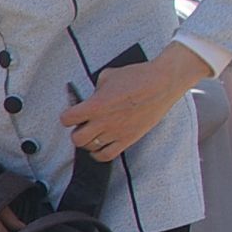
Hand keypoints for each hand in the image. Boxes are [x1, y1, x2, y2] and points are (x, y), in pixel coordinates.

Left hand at [60, 46, 208, 162]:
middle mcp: (104, 122)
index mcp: (96, 105)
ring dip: (88, 141)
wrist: (163, 82)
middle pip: (76, 139)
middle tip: (82, 125)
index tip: (72, 114)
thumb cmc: (138, 76)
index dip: (67, 116)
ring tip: (93, 133)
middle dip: (76, 132)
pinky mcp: (129, 139)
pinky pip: (107, 156)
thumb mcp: (108, 76)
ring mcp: (116, 132)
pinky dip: (99, 154)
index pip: (67, 119)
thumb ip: (95, 90)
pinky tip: (100, 146)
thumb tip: (90, 97)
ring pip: (90, 148)